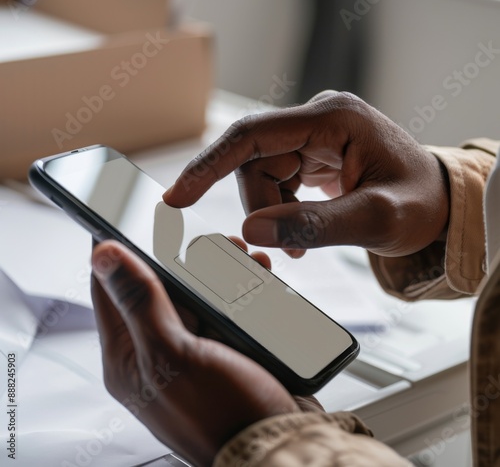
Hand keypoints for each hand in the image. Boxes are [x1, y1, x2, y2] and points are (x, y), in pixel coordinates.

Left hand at [91, 239, 316, 465]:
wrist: (280, 445)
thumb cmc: (223, 413)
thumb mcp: (174, 353)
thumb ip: (139, 301)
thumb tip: (105, 255)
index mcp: (130, 354)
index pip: (109, 288)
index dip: (118, 250)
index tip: (134, 218)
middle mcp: (157, 350)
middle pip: (159, 287)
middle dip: (183, 258)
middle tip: (209, 240)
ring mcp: (192, 349)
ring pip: (197, 293)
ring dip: (218, 271)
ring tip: (241, 255)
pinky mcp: (224, 348)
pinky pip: (225, 308)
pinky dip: (240, 290)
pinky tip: (258, 279)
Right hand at [163, 91, 449, 257]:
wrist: (439, 202)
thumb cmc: (419, 205)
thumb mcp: (376, 219)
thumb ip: (314, 225)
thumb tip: (252, 231)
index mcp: (334, 119)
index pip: (252, 136)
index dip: (209, 166)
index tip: (176, 197)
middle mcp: (319, 118)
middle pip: (253, 160)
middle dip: (259, 206)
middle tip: (286, 246)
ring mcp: (314, 134)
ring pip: (260, 172)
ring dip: (270, 211)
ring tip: (299, 243)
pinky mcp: (312, 151)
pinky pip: (275, 178)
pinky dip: (279, 208)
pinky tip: (299, 228)